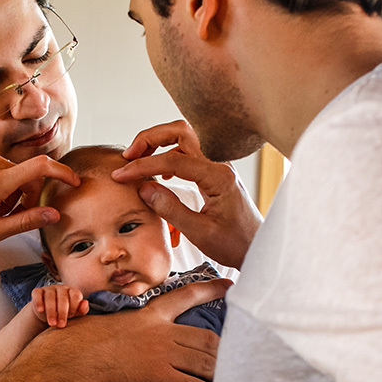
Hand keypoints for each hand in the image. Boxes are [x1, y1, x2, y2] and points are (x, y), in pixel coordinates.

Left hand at [0, 147, 79, 243]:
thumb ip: (25, 222)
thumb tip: (53, 215)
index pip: (41, 167)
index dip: (62, 173)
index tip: (73, 182)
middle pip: (28, 176)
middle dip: (26, 197)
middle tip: (6, 217)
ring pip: (15, 173)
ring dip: (12, 192)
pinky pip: (2, 167)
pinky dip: (1, 184)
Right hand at [31, 285, 88, 327]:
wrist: (46, 314)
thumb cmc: (64, 313)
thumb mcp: (75, 313)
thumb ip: (82, 310)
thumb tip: (85, 303)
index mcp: (72, 291)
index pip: (75, 295)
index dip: (74, 306)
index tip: (71, 317)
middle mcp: (61, 288)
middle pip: (63, 298)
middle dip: (62, 312)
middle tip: (61, 325)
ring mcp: (48, 289)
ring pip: (50, 297)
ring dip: (51, 311)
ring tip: (52, 323)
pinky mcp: (37, 291)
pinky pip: (37, 294)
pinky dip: (38, 302)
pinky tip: (40, 310)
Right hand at [41, 276, 230, 381]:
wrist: (74, 359)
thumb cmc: (81, 339)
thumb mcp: (108, 320)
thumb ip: (126, 323)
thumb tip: (123, 326)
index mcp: (150, 315)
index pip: (186, 296)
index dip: (210, 289)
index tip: (230, 285)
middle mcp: (163, 333)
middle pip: (207, 337)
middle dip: (226, 347)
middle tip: (240, 352)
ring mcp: (163, 355)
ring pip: (206, 361)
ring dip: (221, 372)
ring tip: (234, 380)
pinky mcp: (160, 378)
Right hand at [114, 120, 261, 268]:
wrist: (259, 249)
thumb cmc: (235, 244)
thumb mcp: (200, 233)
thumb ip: (170, 209)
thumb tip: (144, 188)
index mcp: (218, 177)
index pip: (173, 159)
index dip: (143, 165)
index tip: (121, 175)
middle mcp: (219, 166)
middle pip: (181, 132)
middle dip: (151, 138)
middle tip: (128, 155)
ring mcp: (217, 168)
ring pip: (184, 139)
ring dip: (158, 144)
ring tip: (137, 161)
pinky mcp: (214, 175)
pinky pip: (189, 154)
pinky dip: (168, 155)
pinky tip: (159, 173)